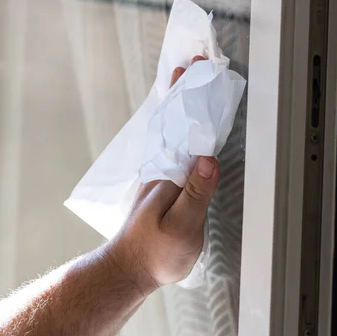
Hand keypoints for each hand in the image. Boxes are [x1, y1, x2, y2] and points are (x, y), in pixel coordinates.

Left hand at [106, 56, 219, 294]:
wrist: (128, 271)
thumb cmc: (153, 254)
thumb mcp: (181, 228)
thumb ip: (195, 194)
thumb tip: (208, 159)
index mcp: (166, 175)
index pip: (180, 128)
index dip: (189, 98)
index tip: (197, 70)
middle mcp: (160, 171)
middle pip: (173, 124)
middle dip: (182, 93)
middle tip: (194, 65)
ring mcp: (160, 178)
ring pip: (171, 135)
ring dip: (180, 108)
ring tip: (190, 86)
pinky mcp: (162, 189)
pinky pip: (172, 150)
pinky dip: (179, 131)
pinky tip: (184, 129)